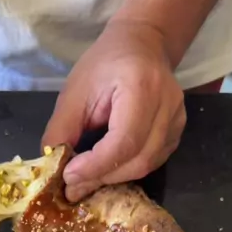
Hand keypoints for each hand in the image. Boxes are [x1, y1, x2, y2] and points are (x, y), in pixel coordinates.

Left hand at [42, 21, 185, 201]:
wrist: (142, 44)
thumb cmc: (105, 63)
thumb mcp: (75, 91)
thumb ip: (62, 130)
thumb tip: (53, 169)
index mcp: (141, 86)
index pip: (123, 141)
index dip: (96, 166)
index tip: (69, 176)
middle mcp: (167, 104)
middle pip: (138, 159)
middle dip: (102, 177)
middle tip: (73, 187)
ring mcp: (178, 119)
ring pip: (147, 166)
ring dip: (114, 177)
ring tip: (87, 178)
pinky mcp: (178, 131)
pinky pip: (154, 162)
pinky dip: (127, 170)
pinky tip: (107, 167)